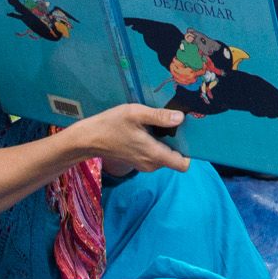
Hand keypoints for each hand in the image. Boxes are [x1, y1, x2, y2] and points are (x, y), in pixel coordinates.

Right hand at [69, 104, 188, 175]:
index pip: (183, 164)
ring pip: (165, 156)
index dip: (190, 151)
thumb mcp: (135, 114)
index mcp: (154, 155)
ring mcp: (144, 164)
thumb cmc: (110, 125)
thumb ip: (159, 117)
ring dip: (167, 142)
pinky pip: (155, 155)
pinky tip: (150, 129)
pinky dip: (157, 144)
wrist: (87, 139)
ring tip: (162, 124)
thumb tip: (181, 117)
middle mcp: (152, 164)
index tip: (190, 135)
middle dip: (179, 143)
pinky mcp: (138, 161)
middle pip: (176, 158)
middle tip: (176, 123)